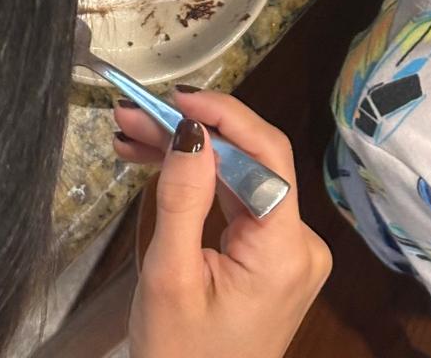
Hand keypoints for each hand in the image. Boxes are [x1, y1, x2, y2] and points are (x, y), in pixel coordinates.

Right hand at [117, 91, 330, 357]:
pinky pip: (236, 199)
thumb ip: (183, 198)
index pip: (266, 156)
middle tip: (133, 114)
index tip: (174, 98)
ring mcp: (288, 250)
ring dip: (187, 151)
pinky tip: (154, 160)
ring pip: (238, 175)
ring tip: (130, 132)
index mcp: (285, 251)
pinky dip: (198, 179)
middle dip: (190, 131)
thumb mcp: (169, 278)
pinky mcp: (271, 254)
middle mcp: (300, 244)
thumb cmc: (180, 357)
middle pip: (249, 161)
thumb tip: (191, 129)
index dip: (222, 116)